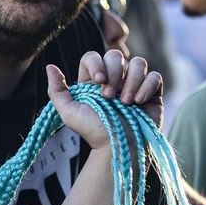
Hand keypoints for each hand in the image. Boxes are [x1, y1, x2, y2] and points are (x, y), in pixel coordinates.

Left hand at [46, 50, 163, 150]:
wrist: (118, 148)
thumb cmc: (93, 133)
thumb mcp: (70, 113)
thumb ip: (57, 91)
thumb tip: (50, 67)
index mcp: (93, 80)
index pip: (93, 56)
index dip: (96, 63)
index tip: (98, 80)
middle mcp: (115, 79)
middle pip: (116, 55)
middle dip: (114, 73)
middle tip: (109, 96)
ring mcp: (134, 84)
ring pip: (138, 63)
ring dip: (131, 81)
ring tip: (125, 103)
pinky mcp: (152, 93)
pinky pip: (155, 76)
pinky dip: (147, 86)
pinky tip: (139, 102)